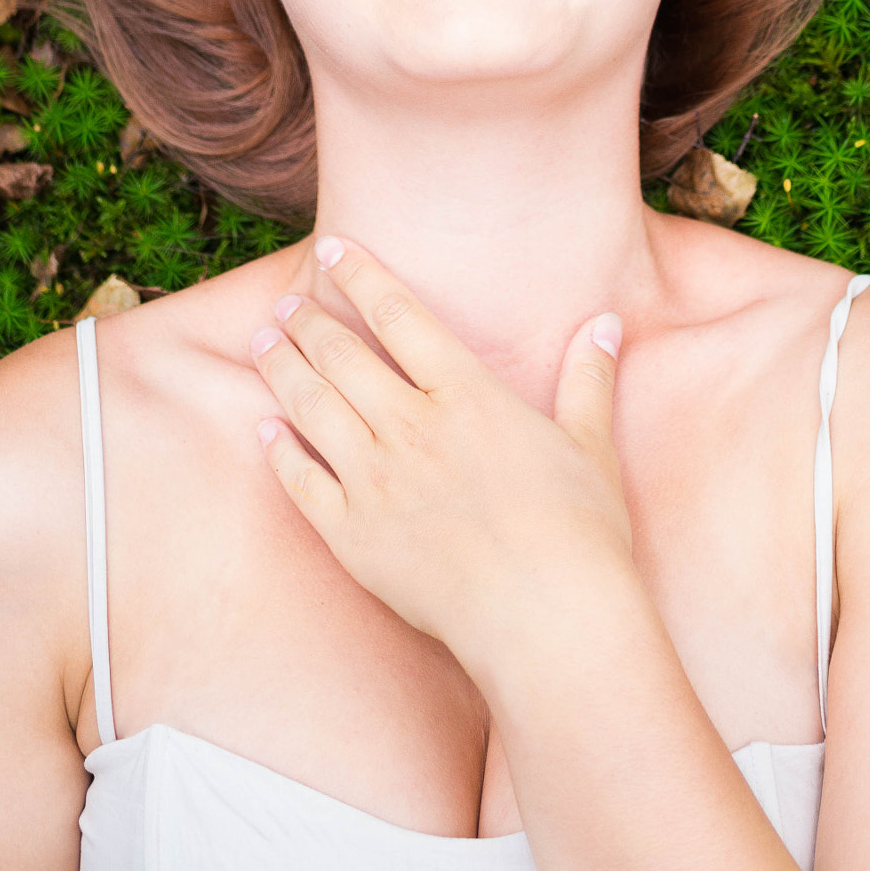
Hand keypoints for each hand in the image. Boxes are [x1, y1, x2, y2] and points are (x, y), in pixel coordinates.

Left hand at [249, 238, 635, 671]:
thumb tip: (607, 324)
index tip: (332, 249)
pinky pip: (303, 484)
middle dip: (308, 321)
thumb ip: (588, 379)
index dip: (359, 275)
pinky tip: (266, 430)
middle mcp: (411, 427)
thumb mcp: (590, 445)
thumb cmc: (581, 533)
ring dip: (283, 369)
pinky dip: (280, 452)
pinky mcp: (354, 537)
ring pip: (312, 407)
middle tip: (285, 304)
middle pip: (342, 355)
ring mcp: (376, 482)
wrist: (548, 621)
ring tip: (263, 344)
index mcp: (466, 394)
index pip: (397, 313)